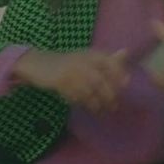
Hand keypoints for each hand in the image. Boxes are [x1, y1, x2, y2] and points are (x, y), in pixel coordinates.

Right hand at [14, 48, 130, 114]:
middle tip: (114, 105)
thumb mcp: (87, 57)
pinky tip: (87, 108)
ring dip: (96, 103)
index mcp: (89, 54)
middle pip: (99, 80)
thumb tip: (125, 53)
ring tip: (101, 111)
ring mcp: (69, 72)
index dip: (118, 73)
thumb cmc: (67, 62)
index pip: (108, 62)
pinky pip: (74, 96)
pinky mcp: (59, 82)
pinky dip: (82, 103)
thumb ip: (106, 58)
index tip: (125, 84)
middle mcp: (80, 61)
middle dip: (108, 95)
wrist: (38, 64)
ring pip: (87, 91)